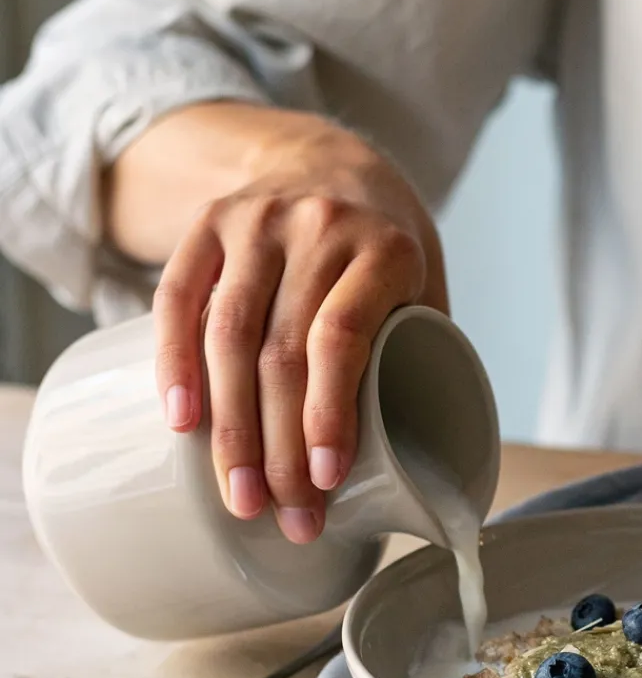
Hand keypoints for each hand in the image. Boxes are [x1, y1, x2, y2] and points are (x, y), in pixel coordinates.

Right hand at [147, 112, 447, 542]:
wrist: (332, 161)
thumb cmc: (387, 253)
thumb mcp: (426, 288)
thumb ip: (425, 355)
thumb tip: (431, 462)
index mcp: (383, 250)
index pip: (344, 337)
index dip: (329, 413)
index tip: (327, 480)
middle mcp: (316, 228)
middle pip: (282, 352)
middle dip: (280, 448)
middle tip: (287, 516)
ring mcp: (255, 223)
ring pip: (227, 335)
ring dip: (230, 429)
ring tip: (240, 498)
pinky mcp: (207, 226)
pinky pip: (178, 298)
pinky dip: (174, 364)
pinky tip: (181, 424)